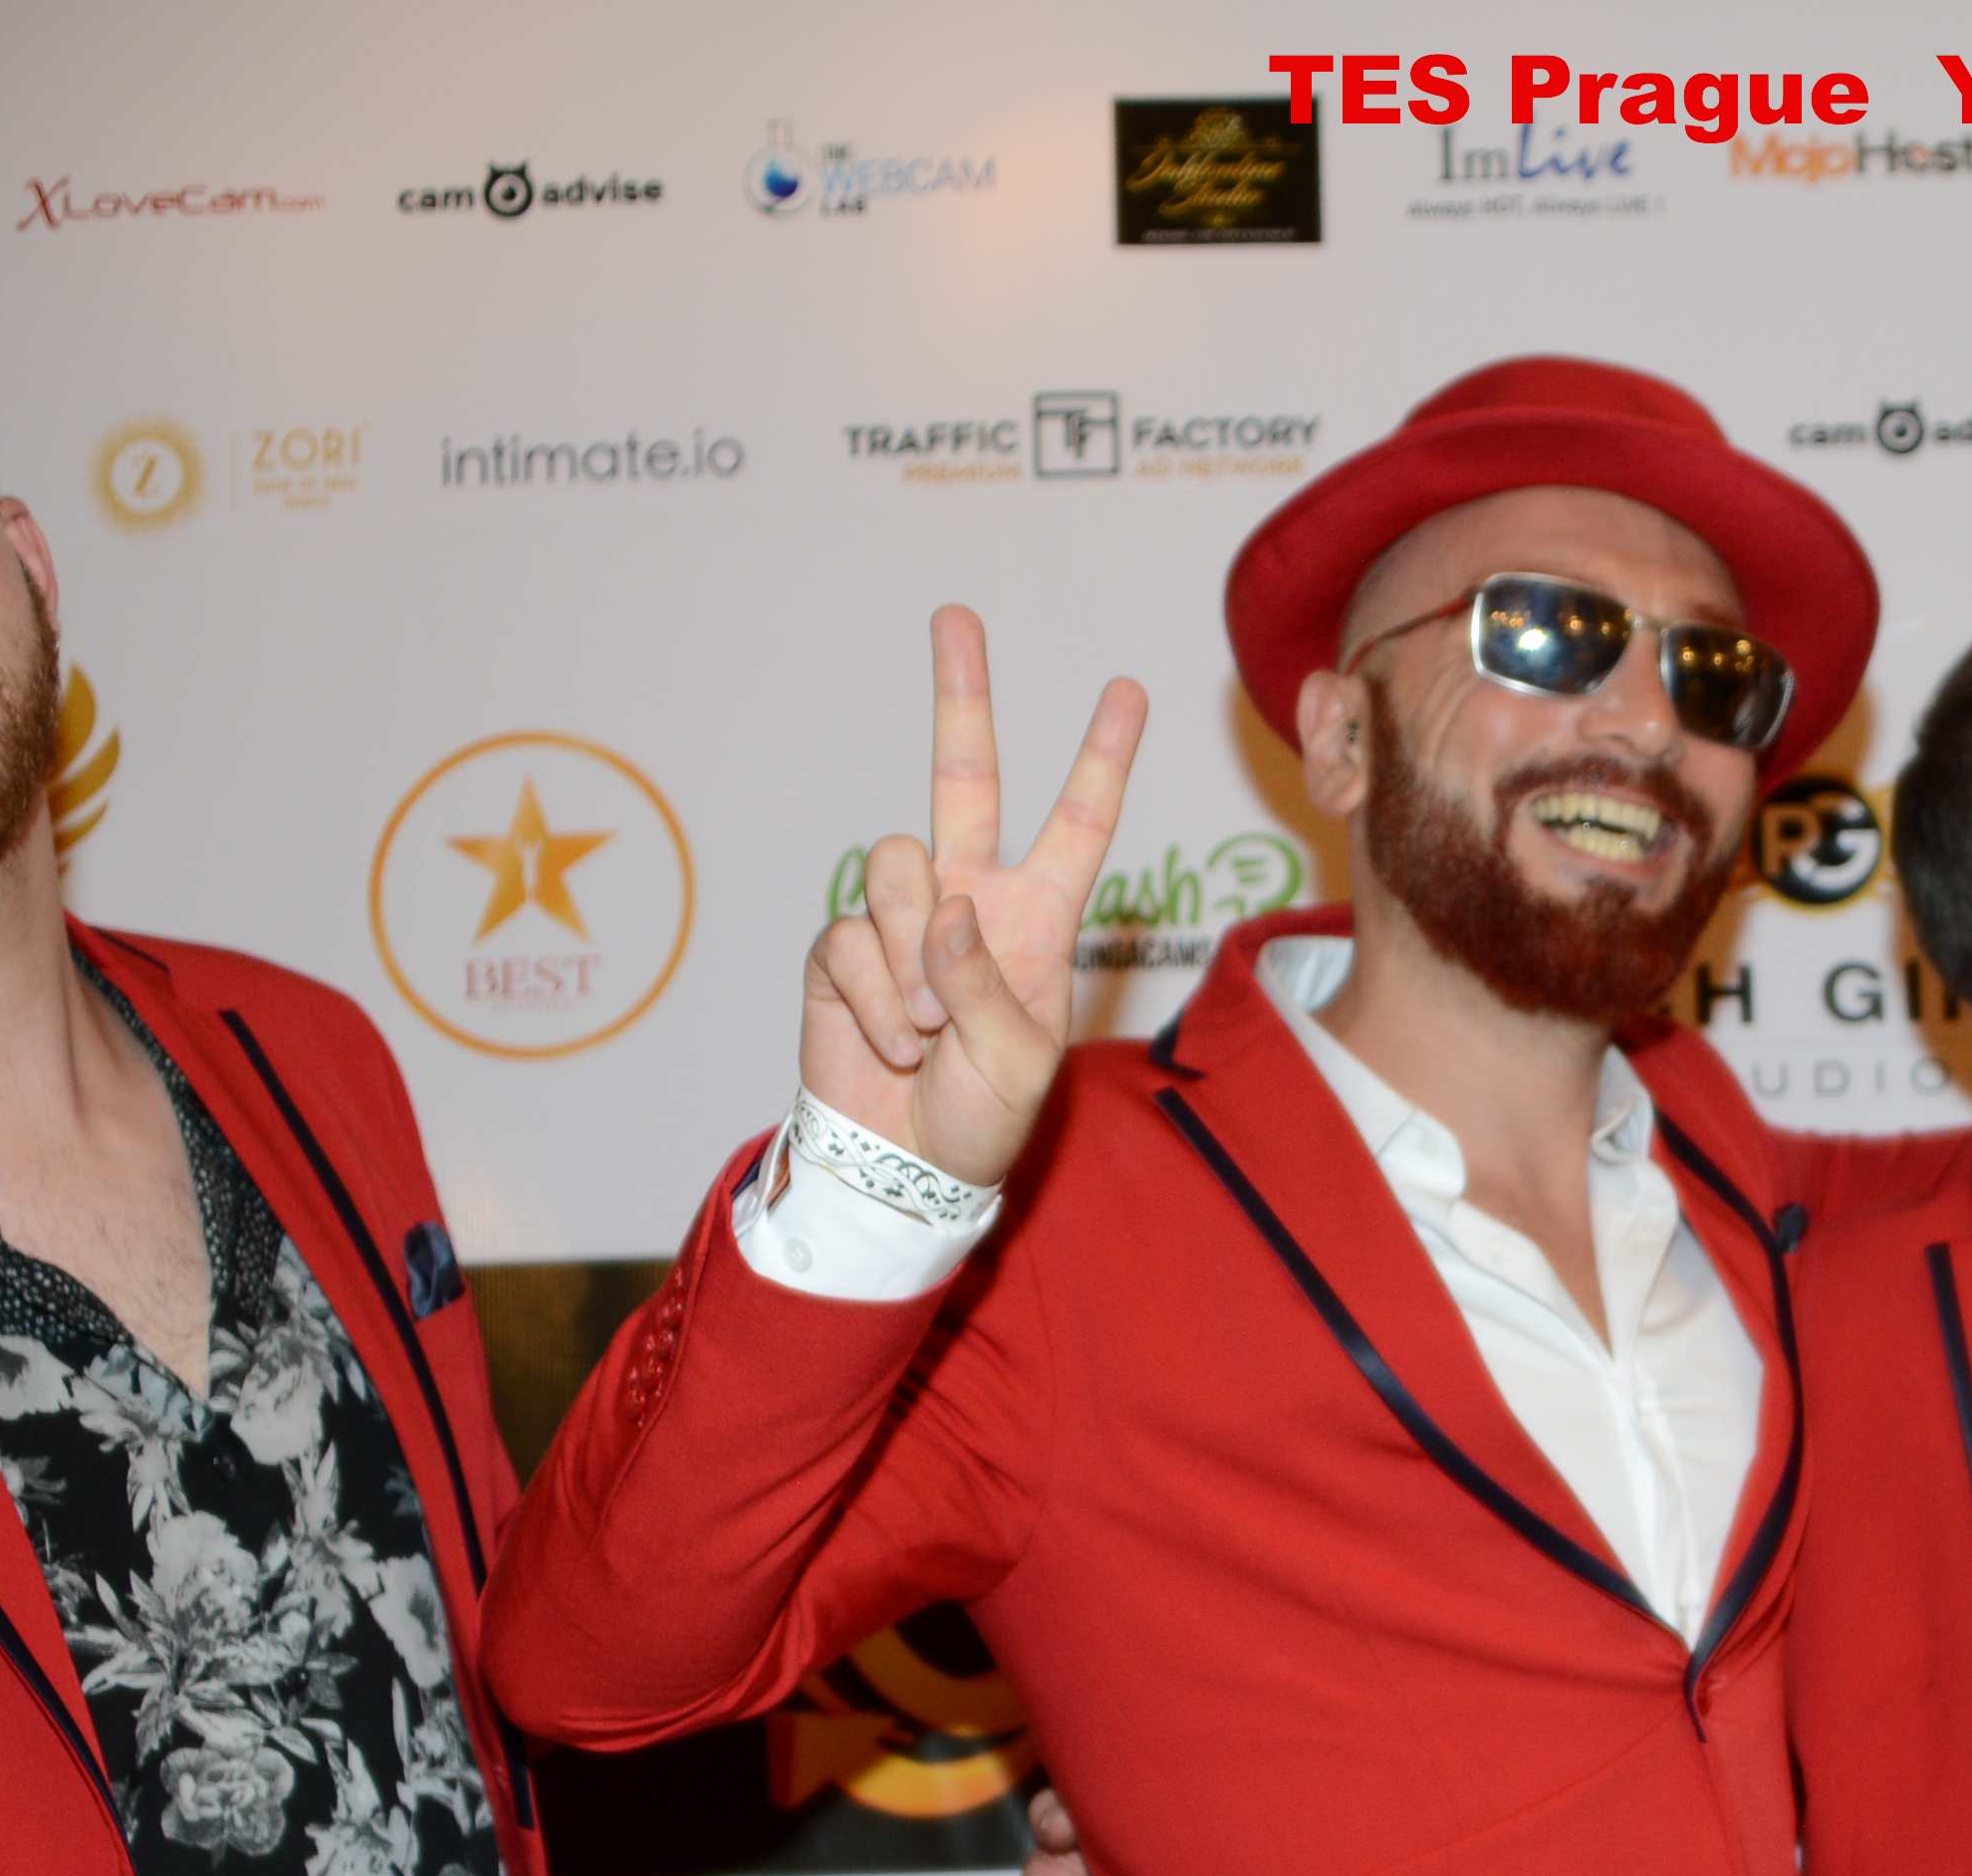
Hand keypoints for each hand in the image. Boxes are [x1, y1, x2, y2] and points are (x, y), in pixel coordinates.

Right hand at [800, 610, 1148, 1187]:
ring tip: (925, 1026)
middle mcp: (969, 897)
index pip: (1077, 823)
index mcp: (1037, 917)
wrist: (905, 1163)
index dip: (1102, 759)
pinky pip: (851, 941)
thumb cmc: (982, 1113)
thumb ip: (983, 983)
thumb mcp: (1015, 1059)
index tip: (1130, 691)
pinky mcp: (842, 947)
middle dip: (961, 694)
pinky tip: (890, 1042)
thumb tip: (941, 912)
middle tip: (955, 616)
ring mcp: (901, 918)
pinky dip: (873, 1000)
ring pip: (895, 866)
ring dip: (910, 953)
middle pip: (963, 775)